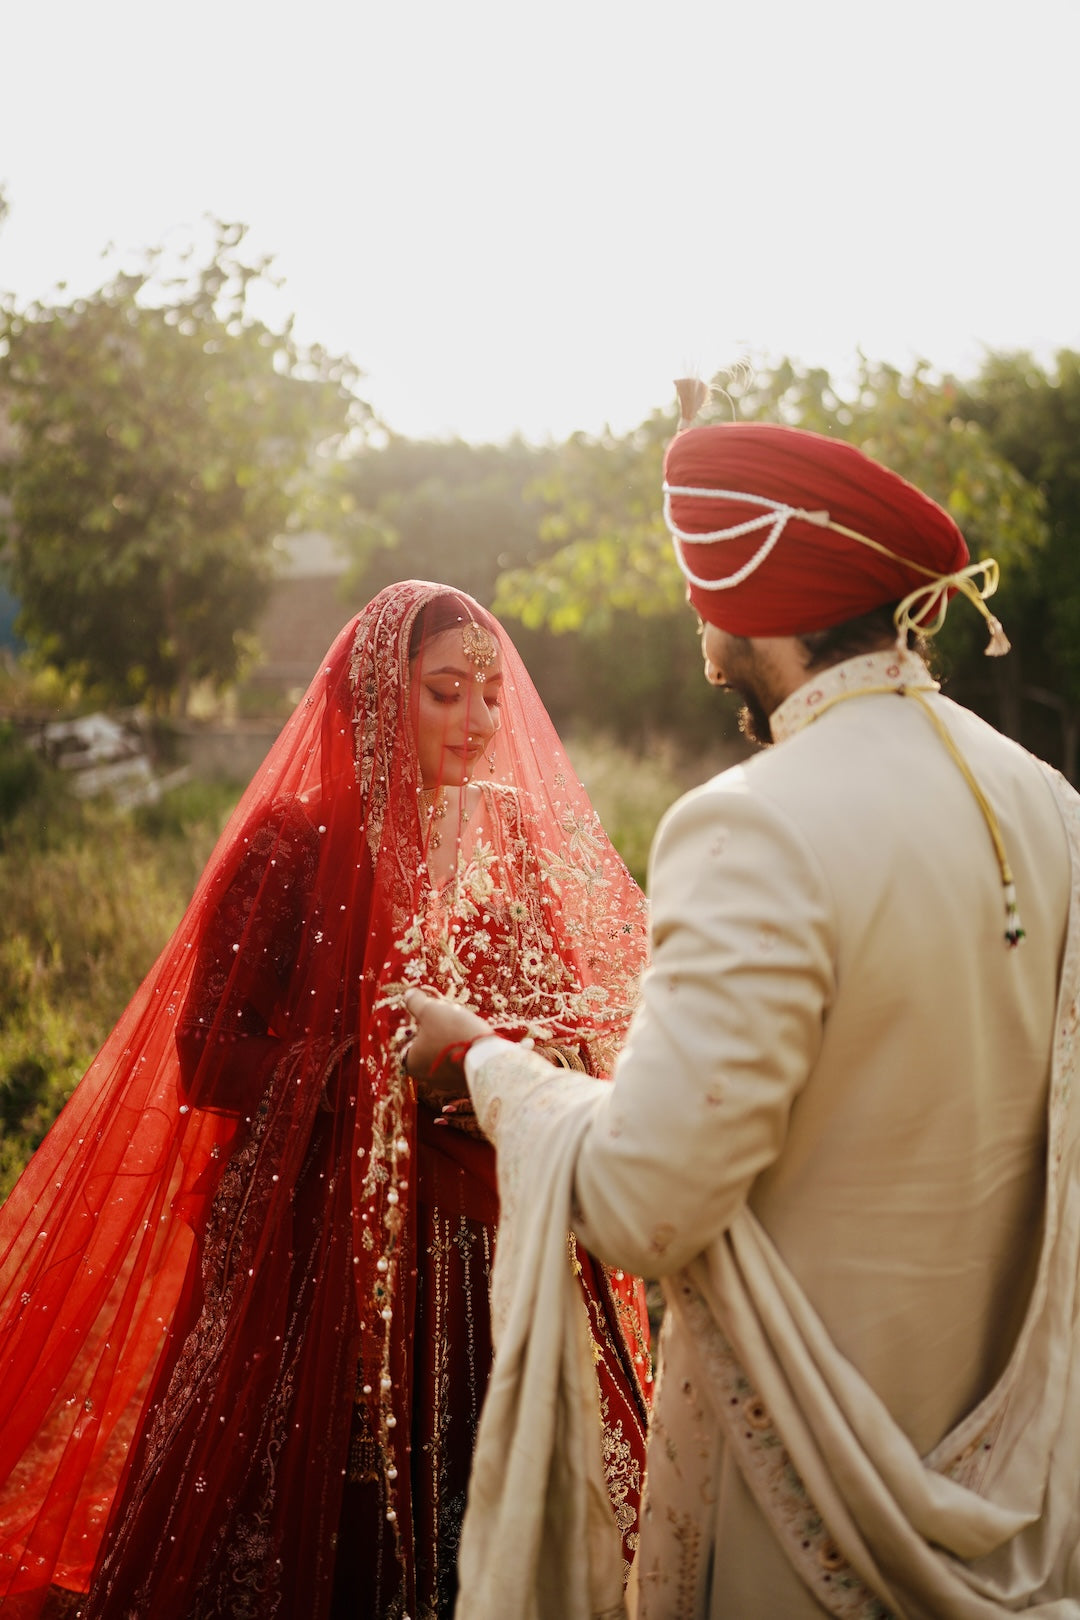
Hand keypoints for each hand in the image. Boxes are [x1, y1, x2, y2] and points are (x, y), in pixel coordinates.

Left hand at [402, 990, 494, 1105]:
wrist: (485, 1056)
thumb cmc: (452, 1032)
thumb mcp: (430, 1011)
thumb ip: (416, 1003)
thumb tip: (408, 996)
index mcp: (411, 1063)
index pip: (406, 1045)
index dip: (415, 1029)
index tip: (426, 1018)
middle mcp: (425, 1077)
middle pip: (425, 1050)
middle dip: (434, 1035)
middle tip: (444, 1020)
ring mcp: (446, 1082)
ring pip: (443, 1057)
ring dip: (449, 1043)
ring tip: (460, 1028)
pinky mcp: (463, 1082)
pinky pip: (458, 1064)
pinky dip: (461, 1052)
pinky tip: (469, 1040)